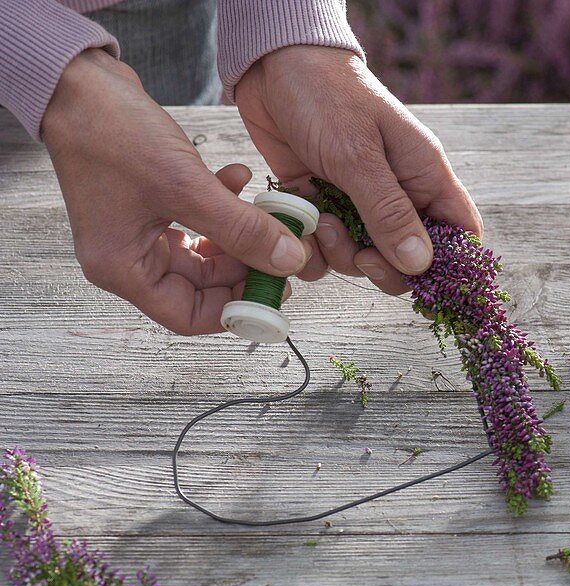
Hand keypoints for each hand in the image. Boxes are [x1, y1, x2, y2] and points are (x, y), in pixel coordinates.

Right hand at [41, 49, 321, 334]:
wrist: (79, 82)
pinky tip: (239, 179)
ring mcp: (139, 231)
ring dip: (238, 233)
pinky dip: (222, 206)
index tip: (273, 291)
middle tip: (282, 249)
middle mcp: (128, 257)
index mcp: (123, 268)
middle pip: (200, 286)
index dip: (234, 309)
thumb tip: (288, 261)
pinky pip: (197, 220)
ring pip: (205, 252)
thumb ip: (241, 229)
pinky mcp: (151, 204)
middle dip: (244, 267)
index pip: (187, 316)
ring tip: (264, 212)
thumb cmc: (112, 134)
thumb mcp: (187, 187)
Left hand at [234, 45, 481, 295]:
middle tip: (359, 255)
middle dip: (383, 267)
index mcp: (425, 177)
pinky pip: (327, 247)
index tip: (420, 281)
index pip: (460, 234)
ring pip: (365, 257)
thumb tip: (421, 265)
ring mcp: (361, 201)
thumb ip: (389, 213)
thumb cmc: (326, 96)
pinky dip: (313, 247)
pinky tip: (301, 223)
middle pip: (410, 258)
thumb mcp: (358, 156)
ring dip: (340, 254)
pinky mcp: (324, 203)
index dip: (449, 265)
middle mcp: (399, 193)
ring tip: (319, 221)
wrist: (272, 64)